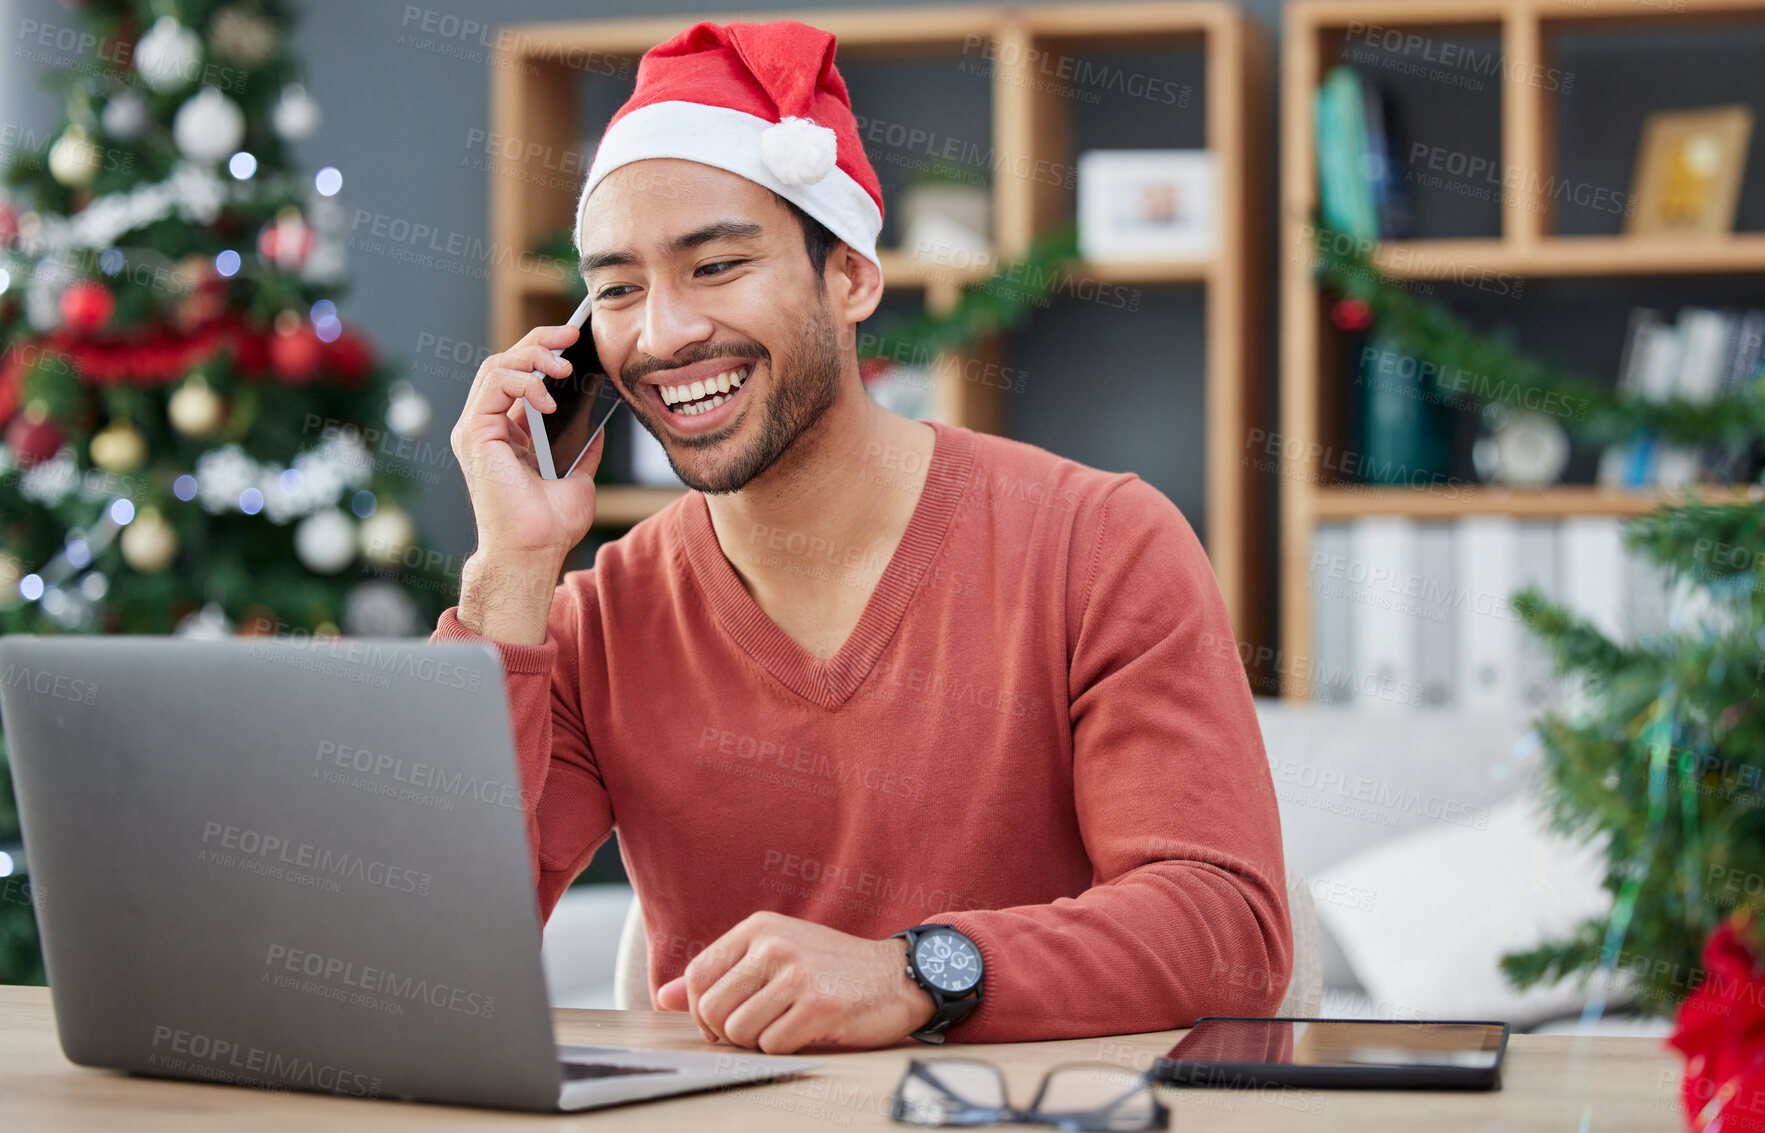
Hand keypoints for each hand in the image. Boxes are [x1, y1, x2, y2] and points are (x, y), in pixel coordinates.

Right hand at [449, 322, 604, 560]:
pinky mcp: (474, 434)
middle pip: (505, 362)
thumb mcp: (578, 477)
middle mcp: (487, 427)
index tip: (574, 340)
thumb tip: (597, 424)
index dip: (543, 351)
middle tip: (571, 334)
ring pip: (496, 366)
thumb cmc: (550, 524)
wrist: (534, 551)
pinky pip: (494, 387)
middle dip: (539, 340)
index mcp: (507, 433)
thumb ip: (583, 448)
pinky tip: (548, 397)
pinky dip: (523, 383)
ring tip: (564, 365)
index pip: (518, 376)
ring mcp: (476, 429)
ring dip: (533, 356)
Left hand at [655, 911, 936, 1053]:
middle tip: (760, 1029)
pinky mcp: (819, 1004)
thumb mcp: (775, 956)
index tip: (722, 1023)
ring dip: (758, 1042)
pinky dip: (784, 1049)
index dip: (701, 1011)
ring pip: (739, 1032)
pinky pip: (771, 1046)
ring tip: (786, 1027)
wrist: (900, 976)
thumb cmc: (832, 969)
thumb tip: (663, 998)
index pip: (698, 976)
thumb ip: (721, 974)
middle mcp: (775, 945)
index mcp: (759, 928)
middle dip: (728, 1033)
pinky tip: (808, 1032)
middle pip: (712, 1009)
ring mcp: (798, 973)